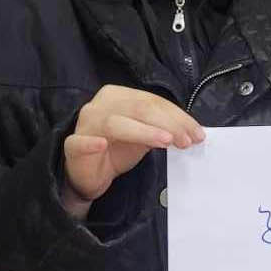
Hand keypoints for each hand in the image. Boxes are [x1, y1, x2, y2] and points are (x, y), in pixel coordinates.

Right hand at [61, 85, 204, 219]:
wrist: (90, 174)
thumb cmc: (117, 149)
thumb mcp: (145, 137)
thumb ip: (163, 129)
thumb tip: (192, 131)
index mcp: (119, 96)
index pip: (152, 101)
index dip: (177, 117)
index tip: (198, 134)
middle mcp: (101, 104)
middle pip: (138, 108)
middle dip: (167, 124)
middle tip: (187, 141)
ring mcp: (85, 124)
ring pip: (115, 123)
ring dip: (143, 132)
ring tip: (166, 142)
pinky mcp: (72, 146)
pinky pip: (79, 142)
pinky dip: (90, 143)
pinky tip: (101, 145)